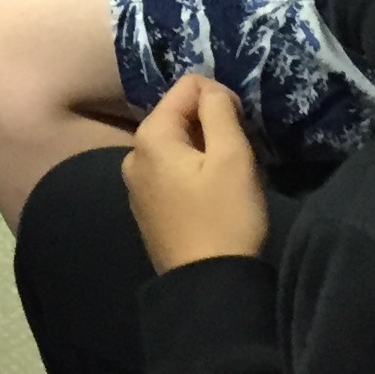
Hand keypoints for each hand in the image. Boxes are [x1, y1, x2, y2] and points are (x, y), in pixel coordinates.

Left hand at [125, 74, 269, 271]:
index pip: (188, 87)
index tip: (241, 131)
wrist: (209, 286)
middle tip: (237, 159)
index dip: (221, 100)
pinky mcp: (146, 207)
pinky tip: (211, 198)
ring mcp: (136, 184)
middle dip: (212, 127)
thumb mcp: (232, 156)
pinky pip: (171, 171)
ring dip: (205, 152)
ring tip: (226, 181)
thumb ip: (219, 110)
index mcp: (150, 137)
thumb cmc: (225, 217)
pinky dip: (193, 174)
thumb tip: (211, 90)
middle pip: (180, 116)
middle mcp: (133, 155)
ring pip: (178, 145)